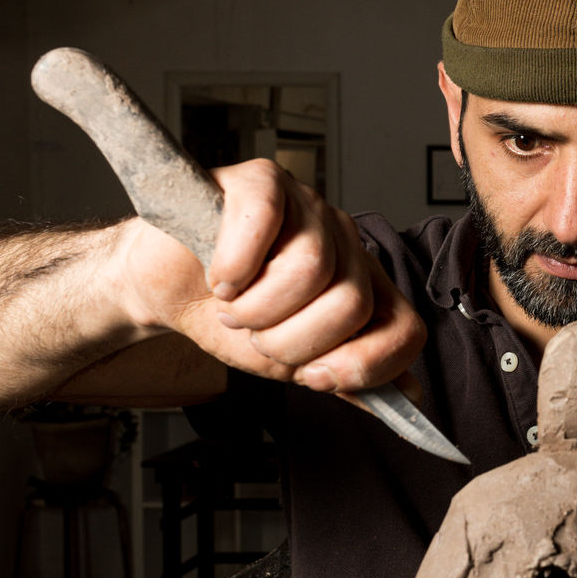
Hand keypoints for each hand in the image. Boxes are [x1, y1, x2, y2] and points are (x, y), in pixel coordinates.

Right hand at [118, 159, 424, 396]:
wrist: (166, 287)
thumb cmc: (230, 315)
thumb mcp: (292, 361)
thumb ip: (348, 376)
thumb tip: (410, 396)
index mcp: (365, 285)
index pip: (406, 329)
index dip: (364, 364)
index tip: (314, 377)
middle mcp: (347, 243)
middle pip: (352, 304)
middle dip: (291, 341)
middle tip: (257, 331)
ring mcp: (309, 206)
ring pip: (310, 267)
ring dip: (256, 307)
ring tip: (233, 305)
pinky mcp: (263, 181)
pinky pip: (265, 221)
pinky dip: (234, 265)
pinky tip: (220, 276)